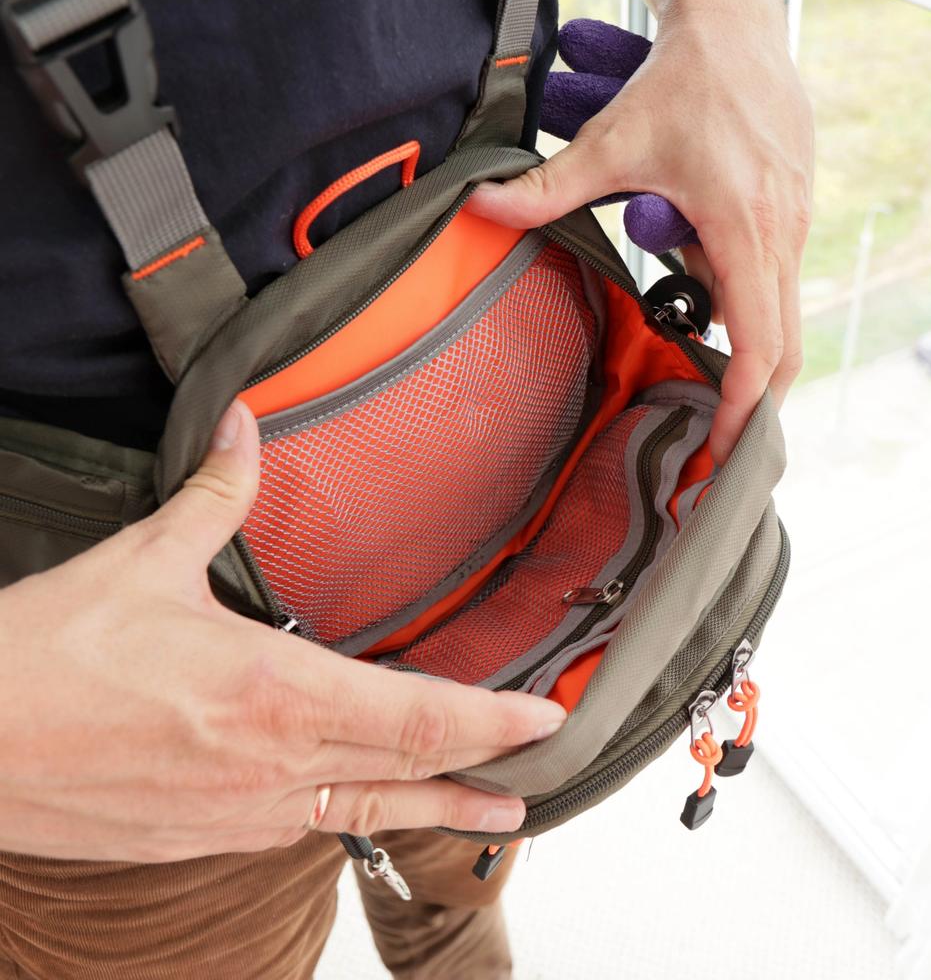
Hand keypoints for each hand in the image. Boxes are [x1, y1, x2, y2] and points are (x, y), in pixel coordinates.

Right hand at [0, 402, 564, 861]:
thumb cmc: (46, 662)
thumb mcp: (143, 563)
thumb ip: (215, 496)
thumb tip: (244, 431)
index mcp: (274, 695)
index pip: (420, 714)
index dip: (492, 720)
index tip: (543, 719)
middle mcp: (273, 766)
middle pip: (411, 767)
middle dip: (485, 763)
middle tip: (540, 761)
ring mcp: (242, 814)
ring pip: (369, 813)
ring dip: (439, 806)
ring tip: (493, 810)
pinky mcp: (206, 838)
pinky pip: (307, 832)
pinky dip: (360, 818)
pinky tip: (373, 812)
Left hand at [467, 0, 812, 463]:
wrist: (737, 25)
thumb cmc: (684, 81)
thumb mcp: (613, 141)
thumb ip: (547, 187)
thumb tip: (484, 208)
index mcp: (745, 227)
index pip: (759, 343)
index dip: (742, 405)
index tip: (719, 446)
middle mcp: (782, 234)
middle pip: (784, 348)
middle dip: (751, 400)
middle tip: (712, 442)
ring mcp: (794, 224)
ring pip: (776, 315)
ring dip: (737, 348)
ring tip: (693, 367)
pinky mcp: (792, 215)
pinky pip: (772, 282)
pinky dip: (742, 307)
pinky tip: (696, 293)